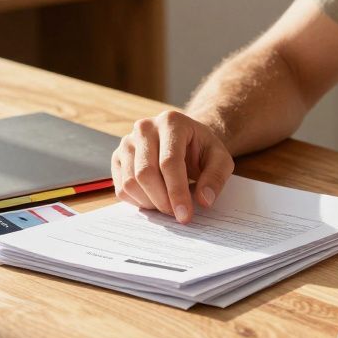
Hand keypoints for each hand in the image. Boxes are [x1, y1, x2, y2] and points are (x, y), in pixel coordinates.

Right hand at [111, 110, 234, 222]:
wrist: (185, 139)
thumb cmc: (202, 149)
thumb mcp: (220, 158)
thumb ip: (215, 177)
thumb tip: (203, 200)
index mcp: (171, 122)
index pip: (169, 162)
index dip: (177, 192)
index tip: (185, 215)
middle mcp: (145, 128)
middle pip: (145, 173)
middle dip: (162, 200)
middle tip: (177, 214)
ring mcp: (127, 142)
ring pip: (130, 182)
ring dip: (150, 203)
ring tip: (168, 204)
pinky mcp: (117, 157)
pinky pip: (121, 188)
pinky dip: (138, 201)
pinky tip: (155, 199)